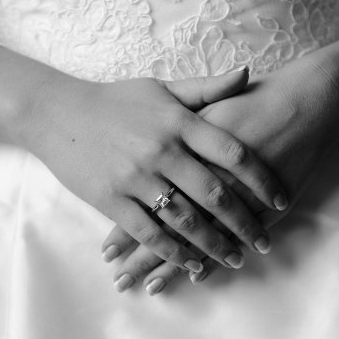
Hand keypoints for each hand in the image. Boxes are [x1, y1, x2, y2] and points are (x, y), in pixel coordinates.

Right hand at [21, 68, 288, 284]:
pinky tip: (193, 266)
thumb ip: (206, 89)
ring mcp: (136, 178)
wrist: (56, 113)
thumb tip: (249, 73)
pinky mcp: (112, 200)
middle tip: (265, 242)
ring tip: (234, 259)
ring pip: (185, 220)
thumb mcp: (161, 88)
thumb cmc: (114, 101)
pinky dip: (174, 253)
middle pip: (215, 194)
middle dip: (245, 223)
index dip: (263, 180)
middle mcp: (162, 151)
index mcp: (179, 122)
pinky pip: (150, 233)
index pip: (233, 153)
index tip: (282, 200)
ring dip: (214, 244)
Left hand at [101, 30, 338, 293]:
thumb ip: (175, 128)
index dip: (124, 227)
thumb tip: (148, 146)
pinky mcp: (253, 207)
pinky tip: (195, 276)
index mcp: (179, 154)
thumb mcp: (207, 107)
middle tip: (118, 279)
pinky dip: (211, 256)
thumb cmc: (253, 102)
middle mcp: (197, 178)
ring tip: (147, 286)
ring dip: (168, 264)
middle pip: (160, 224)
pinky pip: (226, 238)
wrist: (304, 102)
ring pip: (190, 238)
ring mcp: (227, 195)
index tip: (106, 251)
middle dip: (138, 255)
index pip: (143, 200)